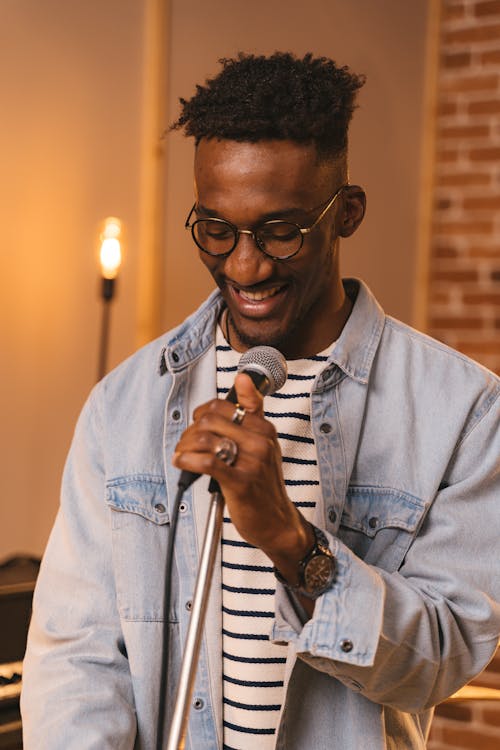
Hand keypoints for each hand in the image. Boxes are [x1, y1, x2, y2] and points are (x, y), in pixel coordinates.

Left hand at [172, 373, 313, 572]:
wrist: (277, 522)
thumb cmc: (264, 485)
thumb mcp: (264, 443)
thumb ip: (252, 411)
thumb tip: (243, 377)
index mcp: (264, 429)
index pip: (222, 404)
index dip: (201, 412)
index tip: (197, 424)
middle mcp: (260, 441)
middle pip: (210, 418)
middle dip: (190, 431)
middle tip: (186, 444)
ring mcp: (252, 461)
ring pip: (205, 438)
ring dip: (185, 446)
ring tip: (182, 455)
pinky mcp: (240, 482)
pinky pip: (206, 462)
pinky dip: (187, 461)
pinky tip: (182, 464)